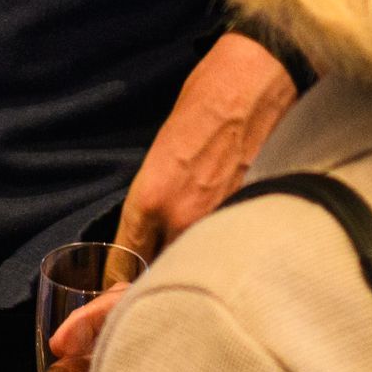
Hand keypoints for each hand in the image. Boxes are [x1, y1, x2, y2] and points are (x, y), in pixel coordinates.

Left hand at [118, 33, 298, 260]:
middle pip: (159, 271)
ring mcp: (218, 223)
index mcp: (149, 200)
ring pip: (195, 262)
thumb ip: (154, 198)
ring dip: (191, 266)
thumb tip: (154, 229)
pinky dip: (223, 249)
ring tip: (191, 265)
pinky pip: (227, 245)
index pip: (125, 259)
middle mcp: (181, 220)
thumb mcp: (160, 153)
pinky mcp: (250, 217)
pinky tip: (224, 245)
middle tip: (155, 278)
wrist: (252, 83)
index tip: (119, 288)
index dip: (120, 279)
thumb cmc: (202, 104)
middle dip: (155, 278)